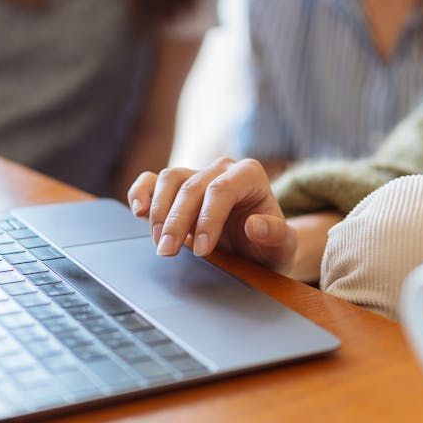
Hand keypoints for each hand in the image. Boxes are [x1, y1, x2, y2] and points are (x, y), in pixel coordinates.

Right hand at [127, 157, 297, 272]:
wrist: (257, 249)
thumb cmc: (270, 246)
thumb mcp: (282, 247)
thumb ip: (276, 235)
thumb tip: (255, 225)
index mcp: (250, 175)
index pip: (222, 189)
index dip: (208, 219)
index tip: (202, 251)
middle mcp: (222, 169)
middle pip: (191, 186)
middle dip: (177, 221)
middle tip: (168, 253)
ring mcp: (197, 174)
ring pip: (168, 179)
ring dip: (159, 212)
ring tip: (159, 243)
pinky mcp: (177, 187)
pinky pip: (152, 180)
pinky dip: (141, 193)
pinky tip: (139, 212)